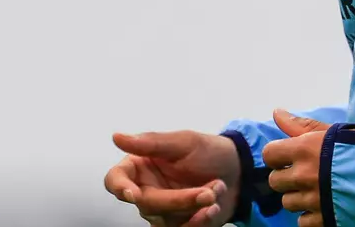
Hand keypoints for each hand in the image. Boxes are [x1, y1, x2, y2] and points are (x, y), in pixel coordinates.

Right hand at [104, 130, 240, 226]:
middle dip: (178, 200)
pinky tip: (213, 209)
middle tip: (207, 192)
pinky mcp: (177, 224)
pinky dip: (198, 222)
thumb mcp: (184, 142)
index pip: (115, 179)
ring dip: (193, 208)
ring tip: (216, 192)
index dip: (119, 187)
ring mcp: (161, 210)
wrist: (239, 171)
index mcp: (140, 167)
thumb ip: (151, 142)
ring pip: (163, 219)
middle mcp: (146, 190)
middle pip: (146, 203)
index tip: (132, 193)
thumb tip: (117, 137)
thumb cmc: (209, 152)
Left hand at [263, 110, 331, 226]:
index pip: (269, 154)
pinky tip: (327, 203)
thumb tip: (277, 113)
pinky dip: (311, 214)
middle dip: (288, 177)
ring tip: (321, 189)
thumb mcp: (337, 131)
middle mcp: (305, 176)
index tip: (292, 156)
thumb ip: (302, 125)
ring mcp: (313, 201)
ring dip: (300, 196)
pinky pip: (302, 221)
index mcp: (306, 149)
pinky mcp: (323, 220)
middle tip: (308, 174)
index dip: (279, 155)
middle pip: (275, 181)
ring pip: (288, 202)